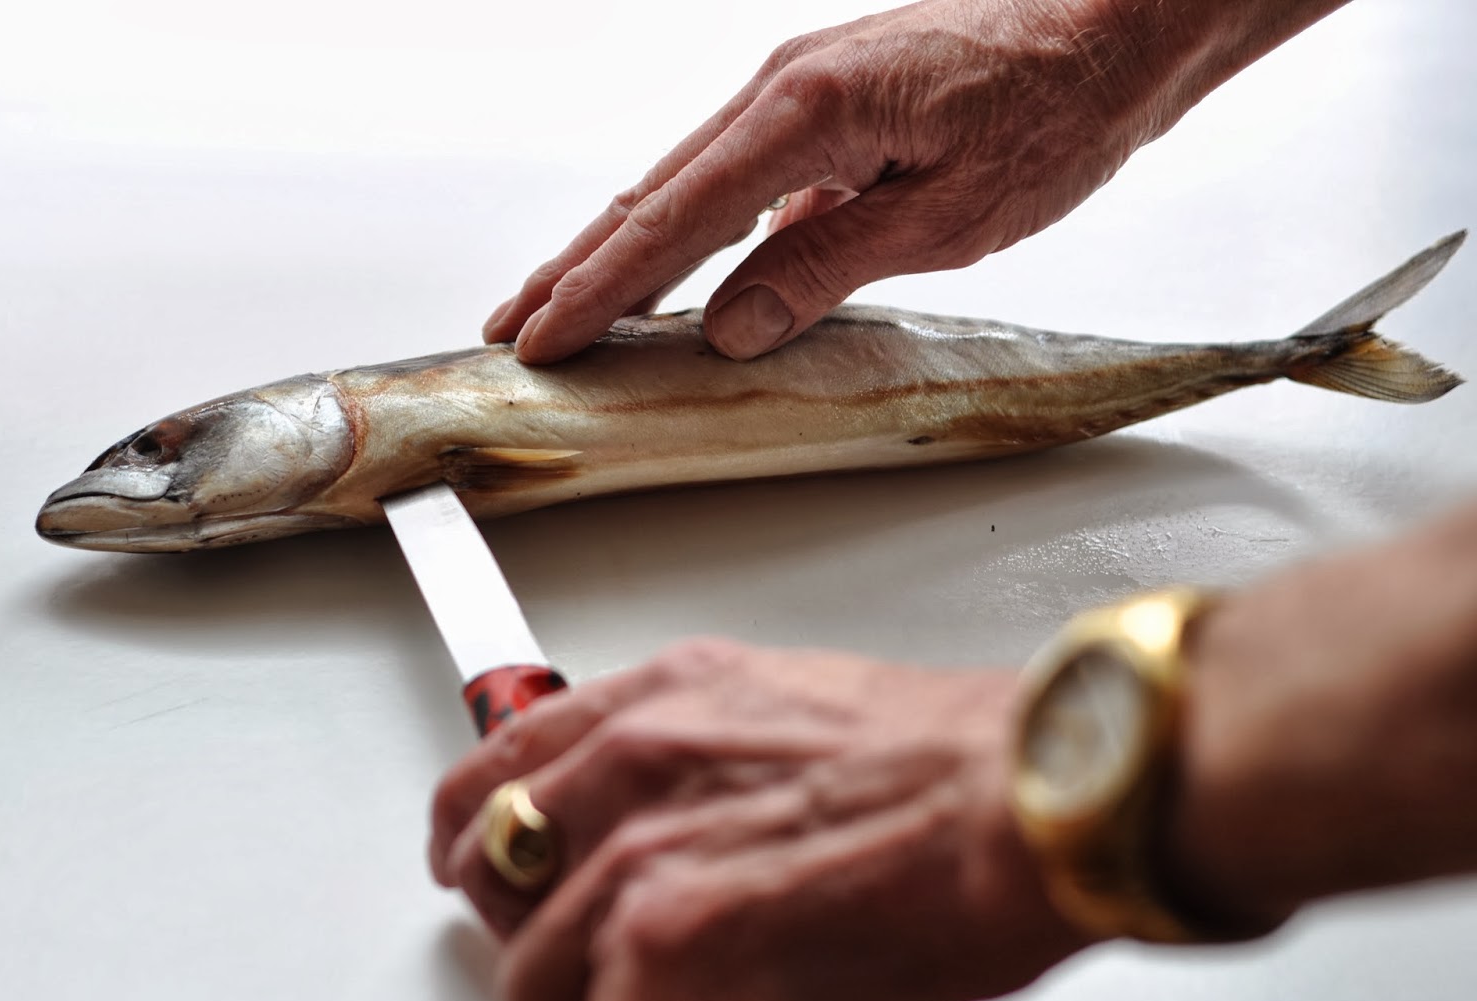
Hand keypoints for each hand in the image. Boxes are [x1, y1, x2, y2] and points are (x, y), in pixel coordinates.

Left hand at [429, 639, 1087, 1000]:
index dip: (476, 834)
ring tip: (725, 997)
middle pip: (496, 881)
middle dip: (558, 938)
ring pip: (542, 978)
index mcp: (662, 698)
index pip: (498, 762)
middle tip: (632, 968)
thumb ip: (701, 759)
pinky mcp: (668, 947)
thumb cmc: (951, 765)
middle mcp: (633, 762)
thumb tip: (667, 821)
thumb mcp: (790, 715)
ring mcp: (639, 854)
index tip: (481, 869)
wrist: (1031, 801)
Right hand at [484, 0, 1189, 363]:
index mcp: (804, 110)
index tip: (544, 341)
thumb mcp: (947, 214)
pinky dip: (682, 229)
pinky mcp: (825, 107)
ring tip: (559, 302)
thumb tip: (727, 327)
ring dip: (617, 249)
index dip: (600, 290)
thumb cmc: (1055, 111)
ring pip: (682, 183)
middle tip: (511, 329)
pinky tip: (664, 272)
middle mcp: (783, 88)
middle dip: (576, 270)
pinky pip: (730, 178)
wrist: (1116, 28)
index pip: (674, 220)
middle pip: (650, 194)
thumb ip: (826, 266)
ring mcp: (799, 90)